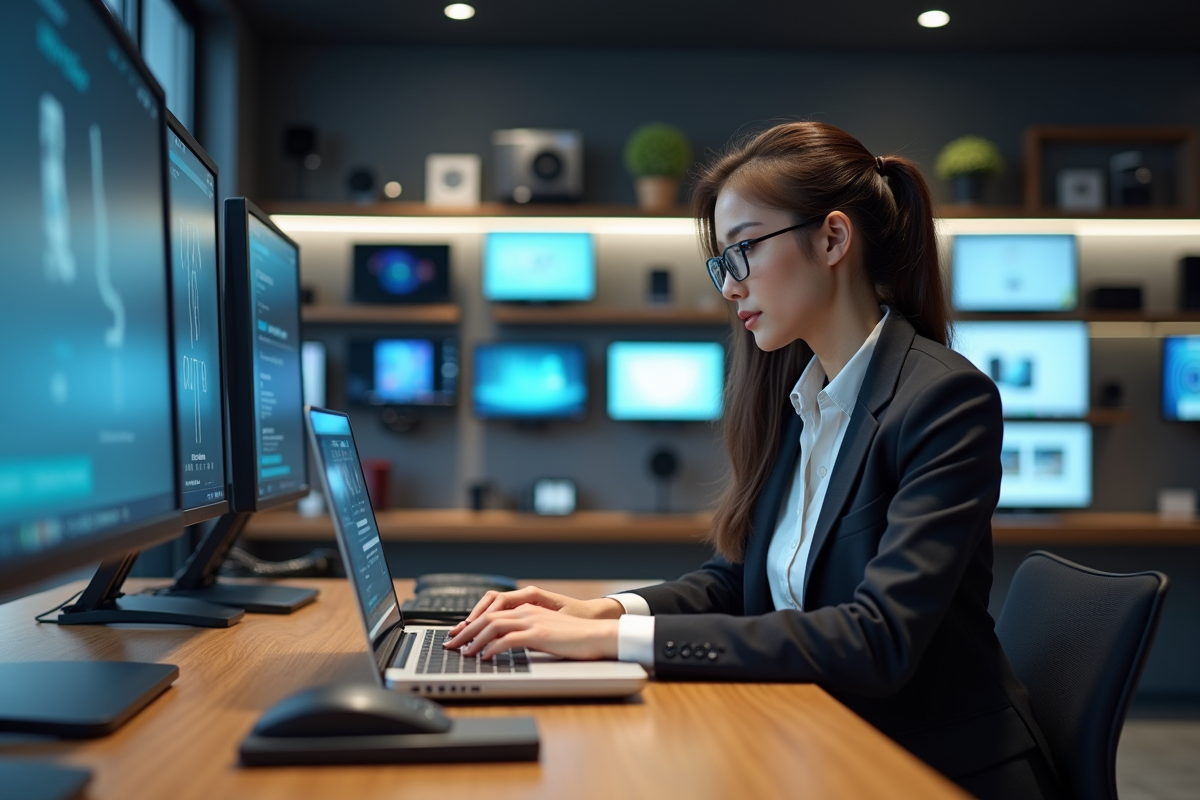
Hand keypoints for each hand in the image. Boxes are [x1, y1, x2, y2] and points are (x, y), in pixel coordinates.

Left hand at [446, 586, 623, 637]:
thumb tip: (506, 645)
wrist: (598, 635)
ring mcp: (532, 621)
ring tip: (463, 653)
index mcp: (527, 609)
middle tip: (450, 645)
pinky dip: (492, 648)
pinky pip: (508, 639)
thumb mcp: (546, 632)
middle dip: (465, 632)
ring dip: (474, 640)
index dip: (472, 623)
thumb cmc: (575, 638)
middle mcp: (527, 611)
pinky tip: (485, 657)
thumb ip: (526, 633)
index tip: (459, 635)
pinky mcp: (538, 634)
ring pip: (492, 626)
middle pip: (486, 617)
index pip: (492, 612)